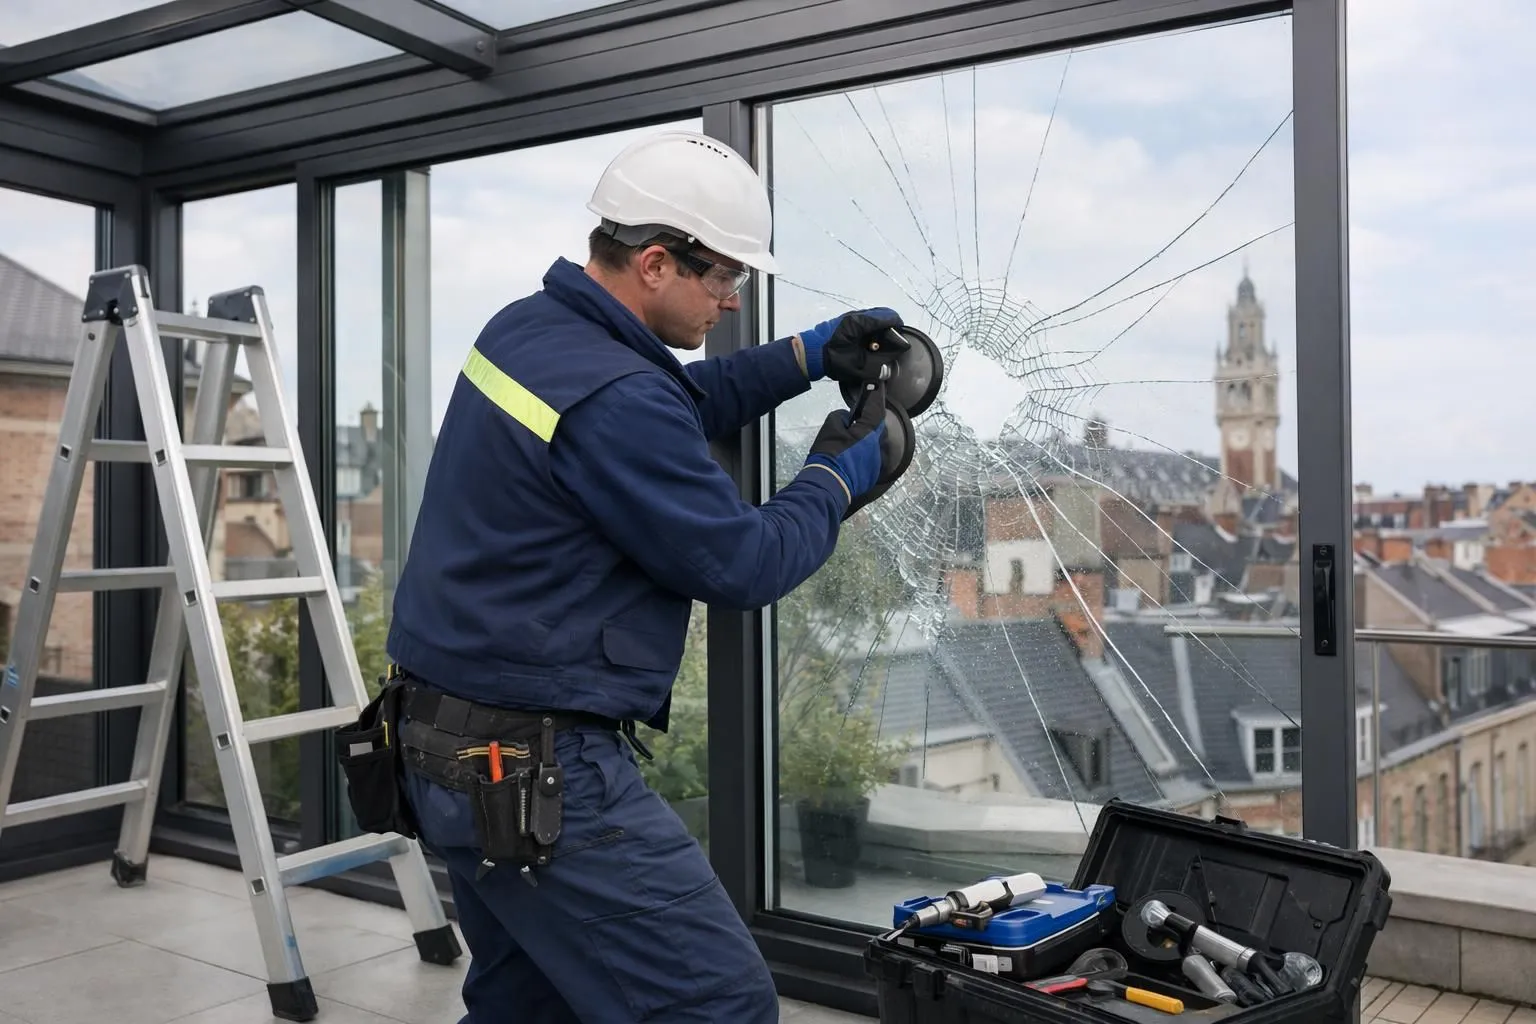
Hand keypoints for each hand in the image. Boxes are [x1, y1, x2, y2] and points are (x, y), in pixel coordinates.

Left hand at [798, 307, 907, 382]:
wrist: (808, 354)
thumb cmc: (832, 359)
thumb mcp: (855, 367)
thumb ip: (874, 369)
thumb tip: (887, 372)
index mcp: (860, 322)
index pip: (887, 317)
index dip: (898, 326)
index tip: (902, 336)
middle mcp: (855, 315)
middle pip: (881, 313)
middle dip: (890, 325)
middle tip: (893, 339)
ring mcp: (848, 316)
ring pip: (871, 316)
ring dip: (879, 326)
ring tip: (881, 342)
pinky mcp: (842, 321)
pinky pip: (862, 320)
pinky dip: (869, 327)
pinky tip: (867, 341)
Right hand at [802, 382, 887, 505]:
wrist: (828, 484)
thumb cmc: (829, 453)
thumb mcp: (830, 427)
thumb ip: (842, 417)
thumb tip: (848, 418)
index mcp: (870, 431)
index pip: (876, 407)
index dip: (876, 395)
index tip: (878, 384)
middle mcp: (879, 445)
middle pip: (877, 426)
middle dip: (868, 421)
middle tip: (855, 420)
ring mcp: (878, 461)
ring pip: (875, 443)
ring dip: (866, 439)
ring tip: (851, 441)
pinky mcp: (874, 473)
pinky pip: (871, 458)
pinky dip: (864, 454)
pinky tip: (851, 457)